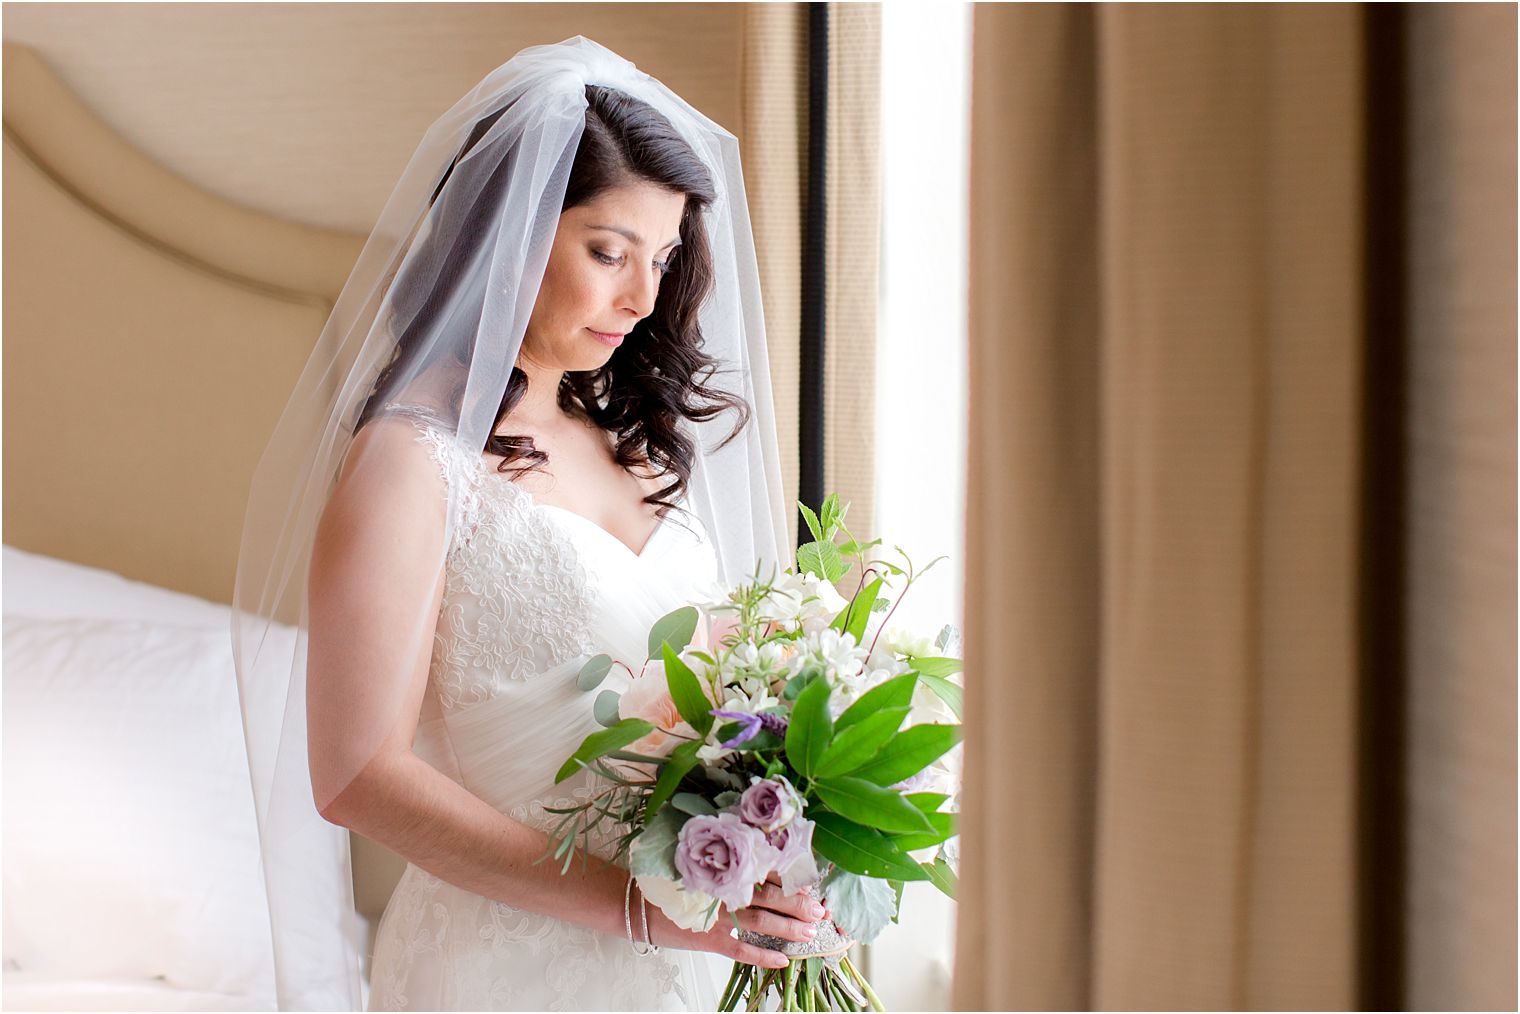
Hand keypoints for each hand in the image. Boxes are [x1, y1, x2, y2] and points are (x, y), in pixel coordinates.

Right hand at [644, 872, 826, 968]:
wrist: (636, 900)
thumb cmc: (670, 878)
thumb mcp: (700, 861)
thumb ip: (730, 859)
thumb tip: (765, 858)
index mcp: (725, 867)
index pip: (767, 871)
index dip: (792, 879)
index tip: (813, 885)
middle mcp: (724, 890)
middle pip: (771, 896)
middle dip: (798, 904)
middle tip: (820, 911)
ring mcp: (717, 916)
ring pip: (762, 923)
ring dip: (788, 928)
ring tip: (809, 933)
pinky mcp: (708, 939)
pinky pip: (741, 951)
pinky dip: (762, 957)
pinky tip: (781, 960)